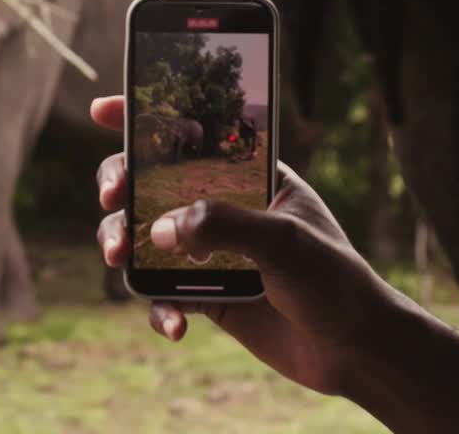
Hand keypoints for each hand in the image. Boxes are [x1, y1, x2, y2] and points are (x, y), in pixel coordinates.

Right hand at [91, 96, 412, 395]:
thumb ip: (223, 225)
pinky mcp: (207, 296)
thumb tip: (161, 230)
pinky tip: (176, 326)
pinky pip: (163, 295)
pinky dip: (159, 309)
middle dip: (120, 186)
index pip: (194, 134)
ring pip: (145, 239)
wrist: (355, 348)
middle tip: (112, 199)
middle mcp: (224, 209)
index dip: (145, 118)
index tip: (103, 110)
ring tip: (121, 260)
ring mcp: (211, 253)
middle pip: (151, 184)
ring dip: (124, 246)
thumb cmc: (334, 279)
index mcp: (250, 177)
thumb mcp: (284, 240)